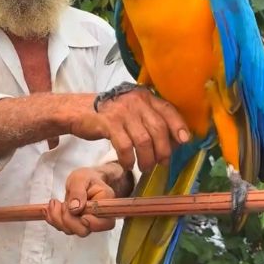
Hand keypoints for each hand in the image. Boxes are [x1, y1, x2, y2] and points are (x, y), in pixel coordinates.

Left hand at [44, 166, 116, 236]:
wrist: (84, 182)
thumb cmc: (86, 178)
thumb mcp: (81, 178)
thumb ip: (78, 192)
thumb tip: (75, 209)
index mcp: (106, 205)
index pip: (105, 223)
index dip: (91, 223)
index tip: (77, 211)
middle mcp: (98, 218)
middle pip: (84, 230)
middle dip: (68, 218)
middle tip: (63, 203)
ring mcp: (86, 224)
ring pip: (70, 230)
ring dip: (58, 217)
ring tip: (55, 202)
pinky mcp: (75, 225)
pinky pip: (61, 227)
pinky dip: (53, 218)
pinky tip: (52, 207)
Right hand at [67, 87, 188, 171]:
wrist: (78, 110)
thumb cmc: (112, 114)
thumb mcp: (134, 110)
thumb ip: (151, 119)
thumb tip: (175, 141)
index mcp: (145, 97)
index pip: (168, 110)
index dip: (178, 126)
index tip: (184, 141)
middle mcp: (136, 101)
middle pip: (158, 128)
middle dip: (163, 150)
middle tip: (162, 162)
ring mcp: (122, 112)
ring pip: (143, 140)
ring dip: (147, 158)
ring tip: (145, 167)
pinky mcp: (108, 123)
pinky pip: (125, 146)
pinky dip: (129, 158)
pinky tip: (129, 164)